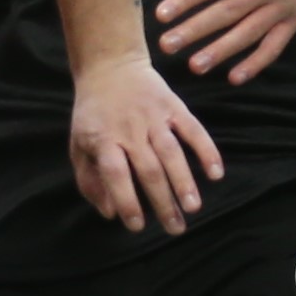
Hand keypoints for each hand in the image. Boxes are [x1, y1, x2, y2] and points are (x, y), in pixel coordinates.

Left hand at [65, 52, 221, 234]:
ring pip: (172, 153)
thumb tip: (109, 213)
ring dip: (184, 181)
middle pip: (149, 169)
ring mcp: (153, 117)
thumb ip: (90, 181)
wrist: (110, 67)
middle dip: (163, 201)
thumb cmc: (93, 114)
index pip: (116, 174)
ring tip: (193, 207)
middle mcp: (130, 130)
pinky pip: (193, 130)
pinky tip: (216, 173)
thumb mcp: (79, 145)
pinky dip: (206, 150)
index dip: (126, 200)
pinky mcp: (173, 107)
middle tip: (175, 229)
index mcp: (103, 139)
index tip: (137, 226)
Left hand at [147, 0, 295, 84]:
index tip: (162, 15)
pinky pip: (274, 47)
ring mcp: (284, 6)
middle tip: (167, 45)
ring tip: (194, 66)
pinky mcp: (294, 22)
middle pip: (229, 11)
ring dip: (222, 51)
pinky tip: (234, 77)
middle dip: (197, 30)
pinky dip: (255, 64)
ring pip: (249, 32)